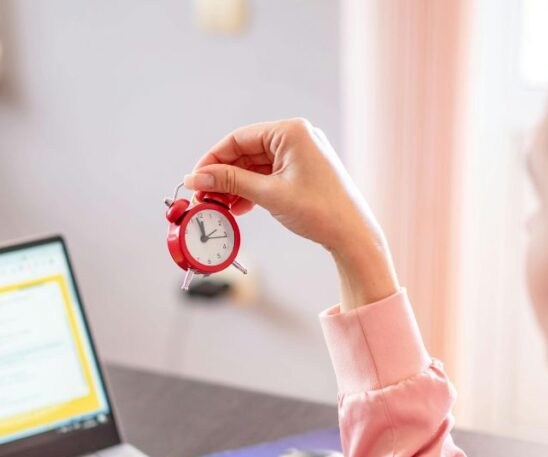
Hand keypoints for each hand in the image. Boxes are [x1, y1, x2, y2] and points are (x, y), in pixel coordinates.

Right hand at [184, 118, 398, 309]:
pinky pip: (269, 175)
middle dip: (224, 175)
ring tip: (219, 206)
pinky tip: (238, 208)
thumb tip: (197, 177)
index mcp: (291, 131)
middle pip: (246, 152)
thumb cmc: (319, 211)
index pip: (239, 138)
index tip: (195, 178)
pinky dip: (252, 190)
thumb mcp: (268, 194)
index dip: (213, 159)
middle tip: (204, 196)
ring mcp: (301, 154)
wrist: (352, 235)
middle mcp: (297, 137)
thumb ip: (230, 182)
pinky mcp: (303, 171)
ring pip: (256, 166)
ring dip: (236, 185)